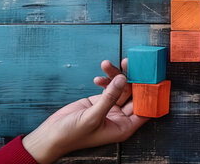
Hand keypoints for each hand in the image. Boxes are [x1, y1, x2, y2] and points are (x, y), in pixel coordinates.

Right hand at [22, 59, 147, 163]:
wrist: (50, 135)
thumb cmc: (71, 135)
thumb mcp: (92, 117)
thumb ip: (109, 98)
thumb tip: (123, 79)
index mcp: (124, 127)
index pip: (144, 108)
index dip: (148, 93)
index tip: (149, 77)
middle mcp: (120, 118)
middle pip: (134, 95)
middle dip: (132, 79)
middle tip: (130, 63)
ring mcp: (110, 108)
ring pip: (121, 88)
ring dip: (116, 76)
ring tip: (107, 64)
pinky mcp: (100, 101)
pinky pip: (109, 87)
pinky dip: (105, 81)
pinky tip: (98, 78)